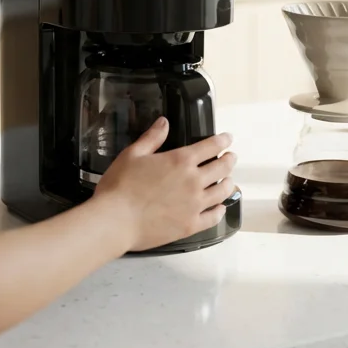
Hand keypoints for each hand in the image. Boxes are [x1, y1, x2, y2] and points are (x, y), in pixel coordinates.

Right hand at [92, 118, 236, 251]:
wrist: (116, 220)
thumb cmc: (120, 186)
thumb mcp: (133, 154)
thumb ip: (152, 138)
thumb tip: (164, 122)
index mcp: (181, 161)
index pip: (210, 146)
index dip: (222, 140)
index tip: (228, 138)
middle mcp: (194, 181)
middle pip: (222, 168)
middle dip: (230, 160)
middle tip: (232, 157)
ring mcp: (195, 205)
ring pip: (222, 192)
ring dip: (228, 183)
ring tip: (229, 180)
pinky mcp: (191, 225)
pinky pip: (214, 217)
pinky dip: (220, 211)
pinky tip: (220, 208)